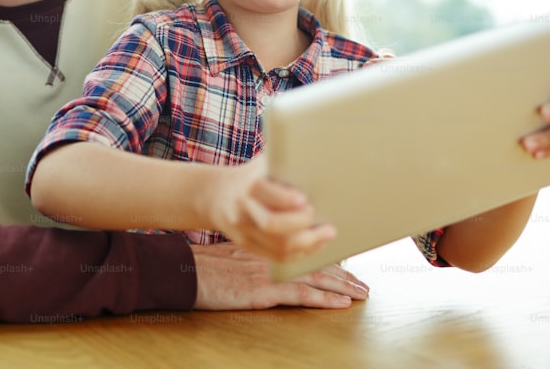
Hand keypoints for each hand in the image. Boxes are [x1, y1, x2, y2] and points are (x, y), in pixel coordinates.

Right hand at [190, 242, 368, 309]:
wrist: (184, 270)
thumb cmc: (204, 265)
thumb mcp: (232, 252)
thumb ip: (253, 253)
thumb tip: (267, 257)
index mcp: (268, 245)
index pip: (306, 250)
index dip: (329, 258)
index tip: (347, 263)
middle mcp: (273, 256)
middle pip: (316, 264)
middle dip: (344, 274)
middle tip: (364, 283)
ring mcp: (269, 273)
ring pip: (315, 278)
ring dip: (342, 286)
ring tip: (360, 294)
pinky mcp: (262, 291)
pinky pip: (300, 295)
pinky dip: (323, 299)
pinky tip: (340, 303)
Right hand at [205, 156, 334, 261]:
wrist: (215, 195)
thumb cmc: (251, 176)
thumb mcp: (261, 164)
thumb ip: (283, 164)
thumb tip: (319, 160)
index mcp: (248, 185)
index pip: (266, 193)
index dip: (285, 199)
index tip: (305, 200)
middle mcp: (243, 209)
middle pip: (272, 225)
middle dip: (302, 225)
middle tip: (325, 224)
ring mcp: (243, 230)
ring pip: (278, 246)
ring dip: (307, 244)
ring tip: (326, 235)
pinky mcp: (248, 245)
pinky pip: (275, 256)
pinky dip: (299, 254)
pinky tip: (314, 245)